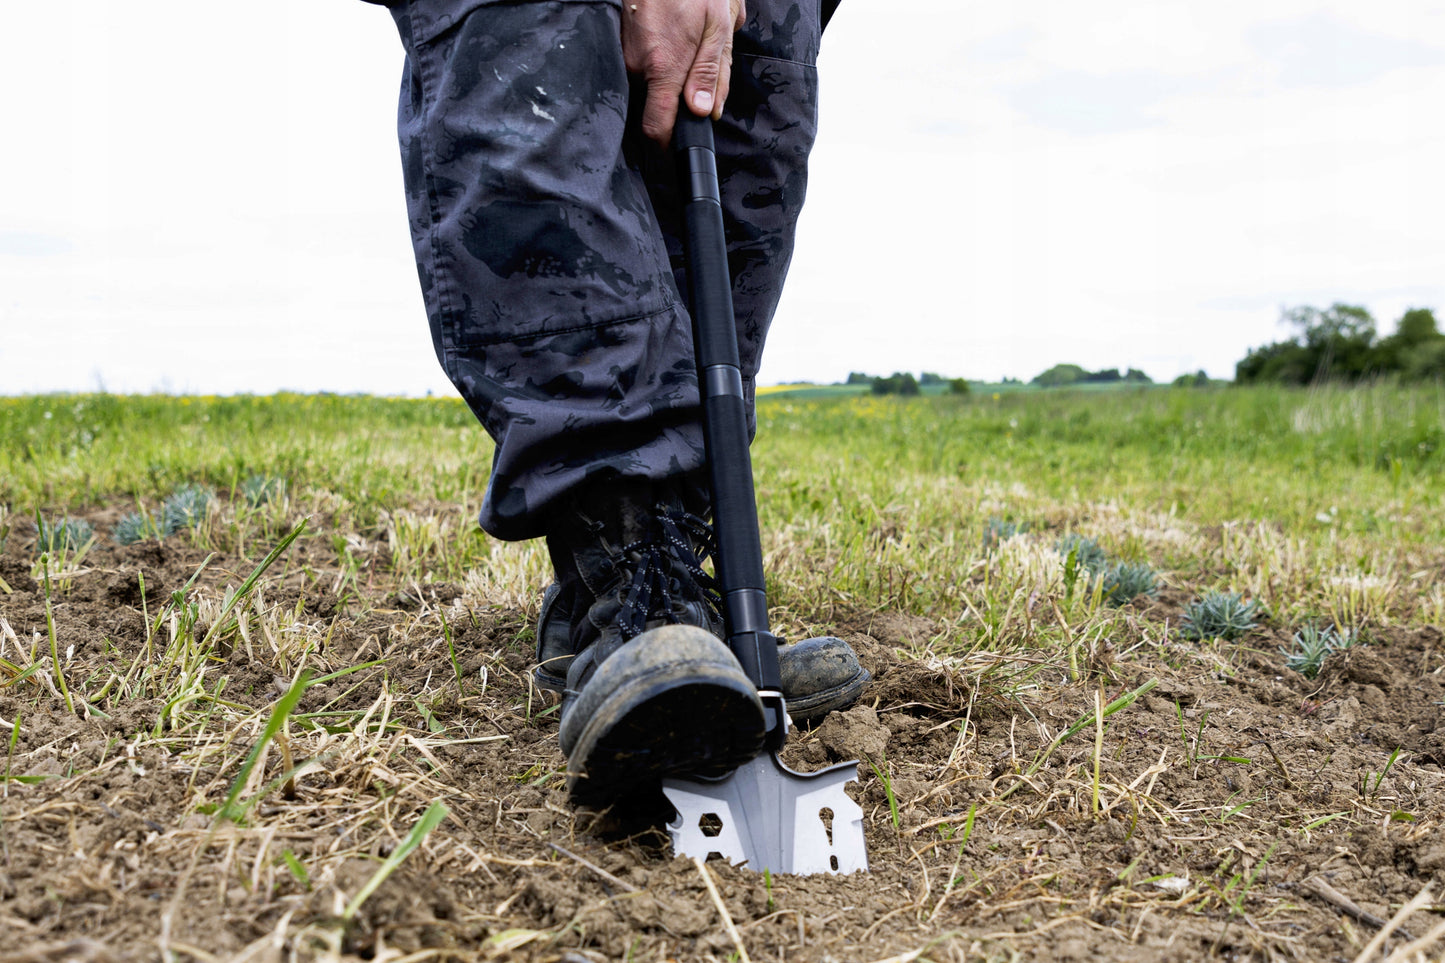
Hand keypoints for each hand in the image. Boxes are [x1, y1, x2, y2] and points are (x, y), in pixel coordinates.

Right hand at [621, 0, 745, 143]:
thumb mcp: (717, 28)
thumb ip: (712, 74)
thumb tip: (705, 114)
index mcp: (664, 67)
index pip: (656, 127)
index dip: (666, 144)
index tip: (678, 149)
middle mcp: (638, 67)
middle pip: (659, 105)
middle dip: (681, 97)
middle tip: (700, 70)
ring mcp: (626, 55)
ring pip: (653, 85)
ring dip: (672, 75)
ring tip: (686, 43)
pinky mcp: (622, 45)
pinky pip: (643, 67)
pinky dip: (661, 60)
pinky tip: (672, 36)